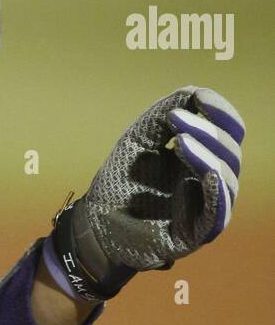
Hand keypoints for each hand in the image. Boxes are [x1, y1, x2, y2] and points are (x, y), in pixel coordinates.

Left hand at [55, 87, 243, 299]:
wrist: (95, 220)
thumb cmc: (120, 179)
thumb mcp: (139, 140)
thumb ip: (163, 115)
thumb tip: (193, 91)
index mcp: (203, 157)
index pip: (229, 132)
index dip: (220, 112)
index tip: (198, 96)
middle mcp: (211, 181)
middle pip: (230, 151)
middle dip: (206, 130)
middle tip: (174, 118)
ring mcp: (206, 208)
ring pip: (225, 178)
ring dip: (207, 155)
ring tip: (181, 141)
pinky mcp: (197, 233)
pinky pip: (218, 213)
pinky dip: (217, 192)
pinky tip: (208, 175)